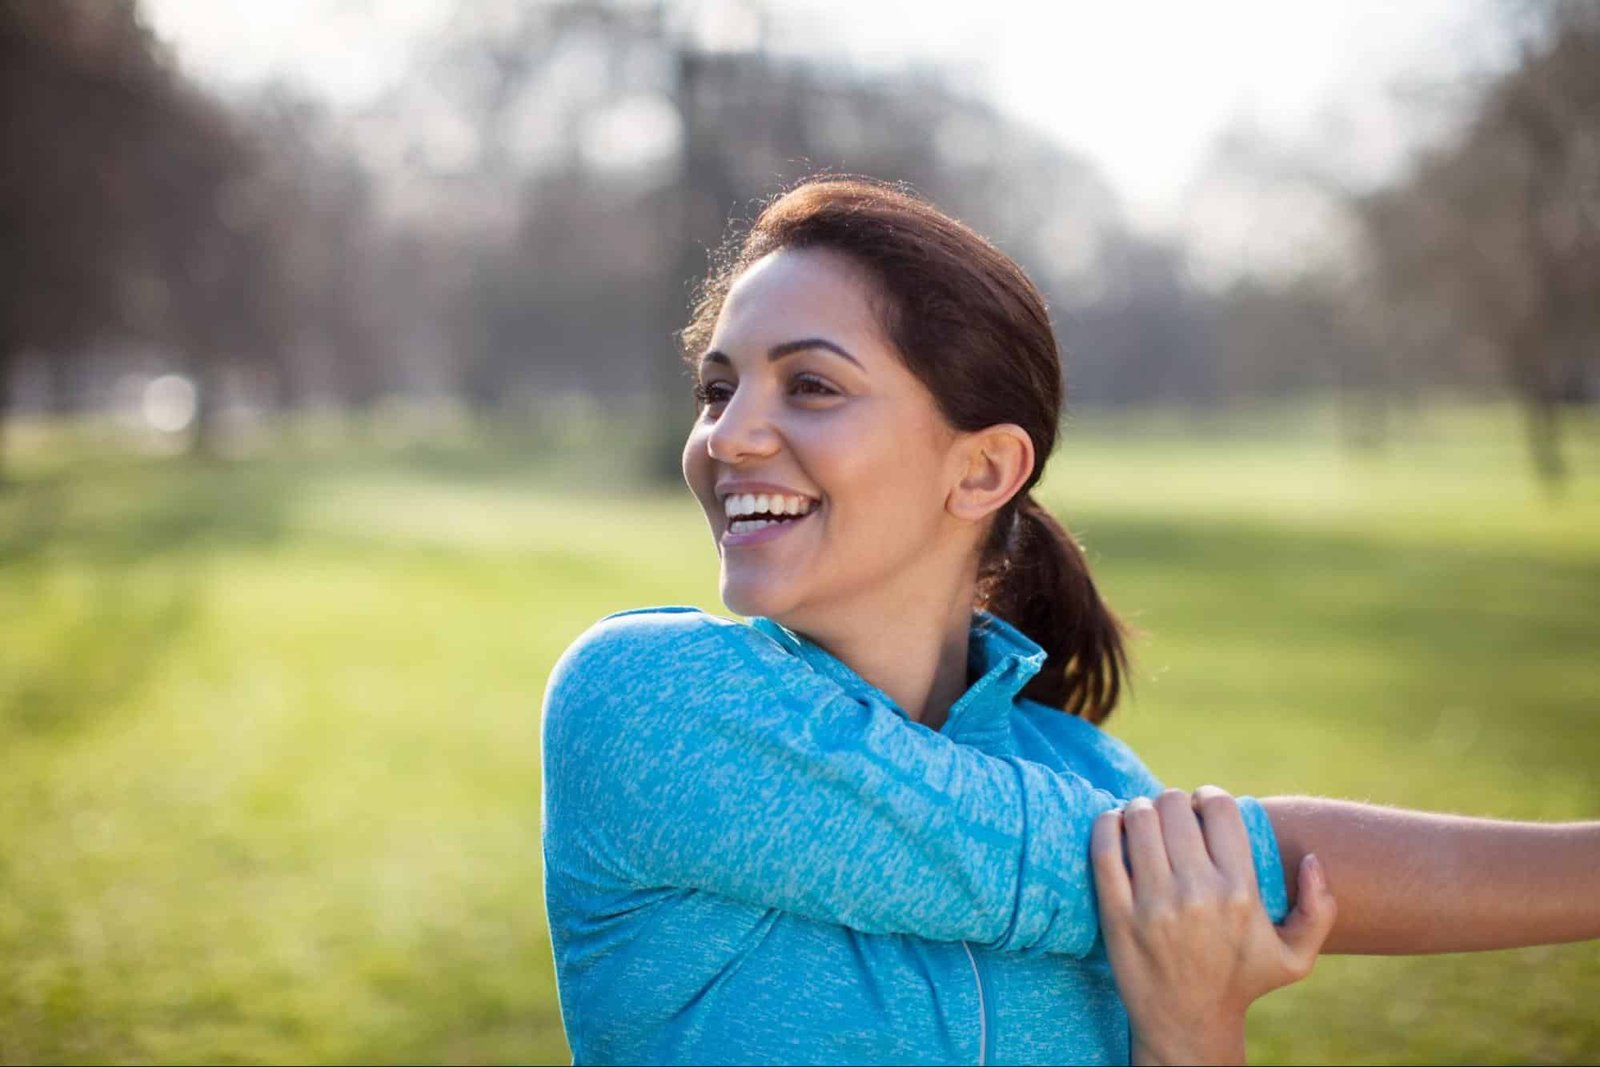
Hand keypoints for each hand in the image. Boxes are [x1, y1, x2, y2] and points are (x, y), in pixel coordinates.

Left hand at [1092, 787, 1337, 1065]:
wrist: (1187, 1024)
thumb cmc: (1240, 982)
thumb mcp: (1295, 957)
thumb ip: (1320, 909)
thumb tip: (1312, 859)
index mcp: (1241, 892)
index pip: (1220, 808)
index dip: (1210, 797)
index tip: (1203, 809)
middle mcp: (1197, 893)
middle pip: (1174, 805)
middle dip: (1174, 803)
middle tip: (1172, 818)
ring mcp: (1153, 903)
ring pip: (1138, 817)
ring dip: (1140, 810)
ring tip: (1145, 822)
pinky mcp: (1117, 912)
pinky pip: (1103, 847)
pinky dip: (1106, 824)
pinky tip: (1115, 828)